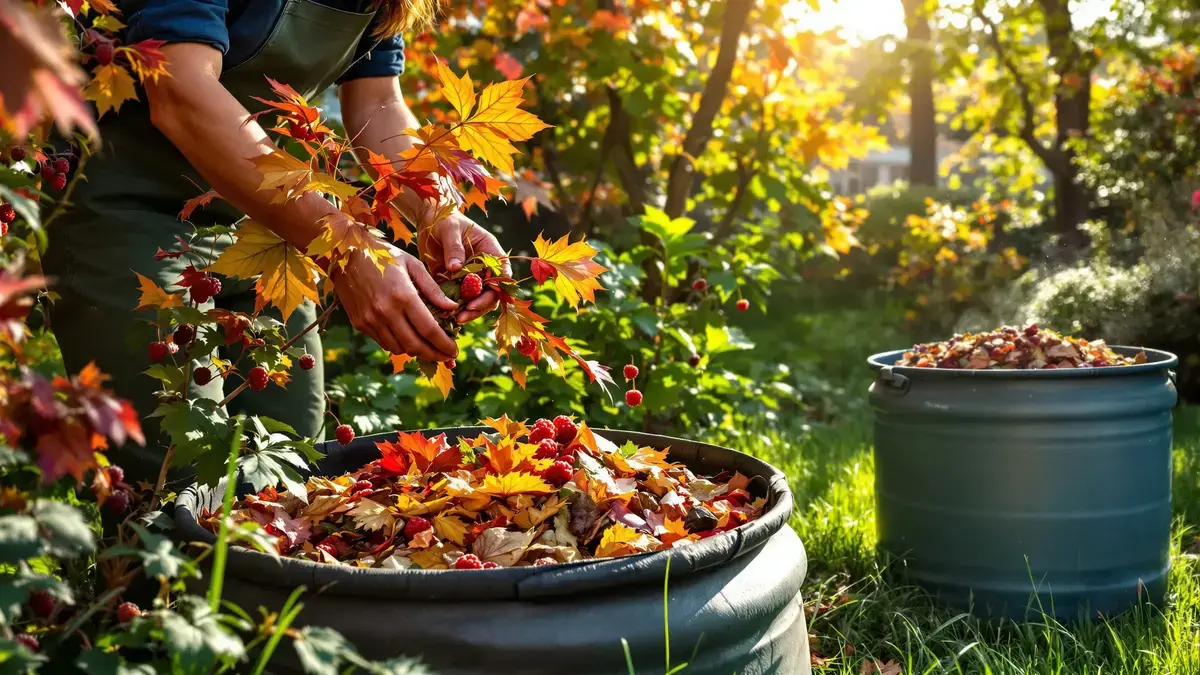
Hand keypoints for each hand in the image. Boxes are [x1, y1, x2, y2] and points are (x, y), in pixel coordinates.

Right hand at [332, 247, 458, 360]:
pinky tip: (408, 337)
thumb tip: (453, 309)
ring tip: (428, 346)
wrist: (344, 252)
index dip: (444, 344)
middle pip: (415, 346)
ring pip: (398, 348)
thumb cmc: (384, 254)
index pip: (429, 330)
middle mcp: (385, 312)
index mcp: (403, 295)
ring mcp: (370, 320)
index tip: (454, 350)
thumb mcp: (413, 265)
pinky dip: (398, 344)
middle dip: (434, 355)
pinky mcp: (359, 324)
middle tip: (445, 356)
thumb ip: (433, 289)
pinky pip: (384, 342)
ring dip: (416, 351)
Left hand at [423, 212, 511, 323]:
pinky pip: (459, 300)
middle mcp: (485, 268)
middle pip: (492, 294)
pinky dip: (453, 309)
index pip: (503, 274)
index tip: (479, 299)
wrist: (429, 220)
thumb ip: (454, 247)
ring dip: (468, 312)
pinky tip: (443, 316)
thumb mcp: (449, 229)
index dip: (497, 290)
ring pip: (477, 301)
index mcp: (491, 252)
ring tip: (454, 319)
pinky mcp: (456, 284)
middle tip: (463, 316)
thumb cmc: (444, 219)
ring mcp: (471, 278)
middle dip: (480, 306)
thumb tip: (455, 267)